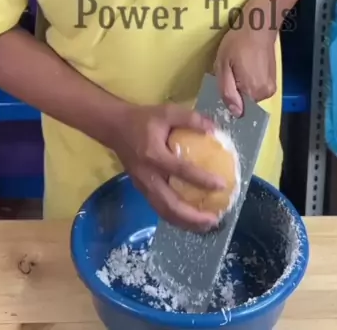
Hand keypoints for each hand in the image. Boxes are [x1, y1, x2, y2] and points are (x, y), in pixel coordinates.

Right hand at [112, 103, 223, 231]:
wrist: (115, 127)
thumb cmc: (143, 119)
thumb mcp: (167, 112)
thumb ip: (190, 118)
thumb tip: (214, 130)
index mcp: (154, 155)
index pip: (180, 171)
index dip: (201, 179)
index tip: (221, 185)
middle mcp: (147, 176)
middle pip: (170, 204)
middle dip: (192, 217)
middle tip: (214, 220)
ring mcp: (142, 186)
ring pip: (164, 212)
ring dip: (185, 222)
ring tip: (205, 225)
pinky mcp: (141, 190)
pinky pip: (159, 209)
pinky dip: (175, 218)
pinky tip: (190, 219)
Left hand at [215, 20, 276, 116]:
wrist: (259, 25)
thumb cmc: (238, 42)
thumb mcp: (223, 65)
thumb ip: (227, 91)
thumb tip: (235, 113)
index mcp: (252, 92)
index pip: (237, 110)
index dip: (228, 100)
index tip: (223, 85)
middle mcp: (265, 93)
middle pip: (245, 102)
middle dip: (235, 91)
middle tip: (229, 72)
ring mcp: (271, 86)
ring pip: (251, 94)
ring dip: (242, 85)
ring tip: (238, 67)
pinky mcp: (273, 78)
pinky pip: (257, 86)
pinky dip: (250, 79)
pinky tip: (246, 65)